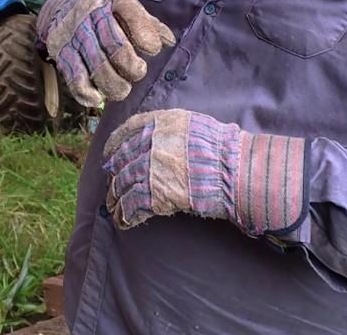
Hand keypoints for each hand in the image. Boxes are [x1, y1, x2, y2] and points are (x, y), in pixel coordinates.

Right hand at [38, 0, 175, 106]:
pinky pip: (74, 76)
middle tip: (138, 72)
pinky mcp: (60, 51)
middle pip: (115, 45)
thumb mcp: (124, 7)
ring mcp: (72, 33)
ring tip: (122, 89)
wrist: (62, 6)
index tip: (153, 50)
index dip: (145, 35)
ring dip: (113, 84)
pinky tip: (97, 98)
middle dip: (131, 66)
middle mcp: (89, 14)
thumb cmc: (104, 12)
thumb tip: (169, 42)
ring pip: (96, 65)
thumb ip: (148, 24)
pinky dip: (86, 92)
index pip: (131, 14)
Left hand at [100, 108, 308, 237]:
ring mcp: (149, 168)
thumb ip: (169, 129)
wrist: (237, 170)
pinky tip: (124, 221)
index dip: (114, 146)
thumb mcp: (193, 125)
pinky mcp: (153, 193)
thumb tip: (154, 138)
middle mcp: (149, 143)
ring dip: (116, 197)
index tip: (110, 155)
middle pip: (121, 160)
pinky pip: (131, 205)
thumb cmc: (223, 148)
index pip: (124, 132)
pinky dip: (125, 215)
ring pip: (121, 183)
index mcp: (158, 124)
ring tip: (114, 207)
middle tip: (113, 185)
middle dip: (115, 174)